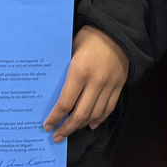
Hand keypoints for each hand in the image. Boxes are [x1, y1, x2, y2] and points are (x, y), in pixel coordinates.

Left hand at [43, 25, 128, 141]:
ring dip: (81, 126)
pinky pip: (109, 108)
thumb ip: (64, 70)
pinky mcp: (119, 86)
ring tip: (71, 131)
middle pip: (80, 115)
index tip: (47, 126)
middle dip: (66, 128)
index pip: (65, 103)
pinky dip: (99, 119)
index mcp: (80, 71)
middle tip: (57, 136)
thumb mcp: (71, 48)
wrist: (117, 29)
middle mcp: (95, 82)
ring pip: (95, 115)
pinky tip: (91, 124)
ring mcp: (109, 85)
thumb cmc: (89, 36)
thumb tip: (51, 89)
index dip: (55, 118)